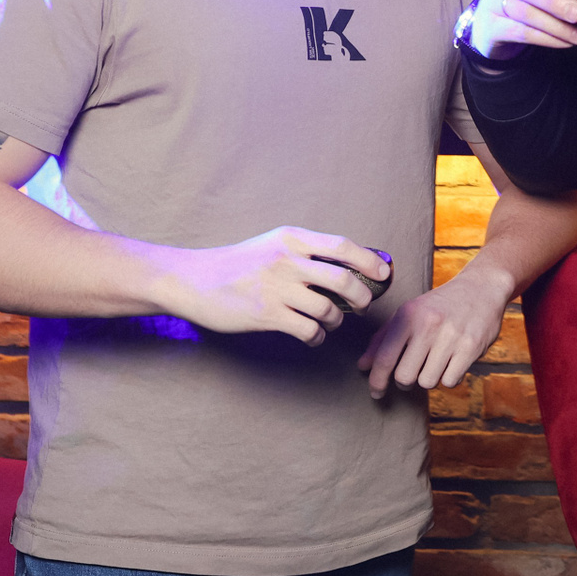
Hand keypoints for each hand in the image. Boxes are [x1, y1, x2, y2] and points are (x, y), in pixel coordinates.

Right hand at [144, 228, 389, 345]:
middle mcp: (287, 260)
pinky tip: (312, 335)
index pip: (342, 246)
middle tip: (363, 305)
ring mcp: (277, 288)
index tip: (383, 273)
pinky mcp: (267, 315)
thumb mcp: (272, 244)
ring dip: (336, 321)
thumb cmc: (237, 264)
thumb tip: (348, 264)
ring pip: (328, 310)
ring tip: (329, 322)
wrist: (193, 280)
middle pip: (343, 280)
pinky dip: (317, 337)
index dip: (369, 261)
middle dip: (362, 296)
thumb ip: (305, 251)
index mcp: (291, 238)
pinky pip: (308, 331)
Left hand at [359, 259, 513, 398]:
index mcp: (408, 315)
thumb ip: (383, 338)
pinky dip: (449, 377)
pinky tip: (451, 362)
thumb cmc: (440, 304)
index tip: (376, 391)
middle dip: (405, 382)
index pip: (385, 357)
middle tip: (410, 374)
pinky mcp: (471, 347)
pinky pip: (451, 381)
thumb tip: (363, 366)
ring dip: (429, 378)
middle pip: (405, 376)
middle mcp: (429, 325)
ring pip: (428, 382)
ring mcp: (451, 337)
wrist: (482, 287)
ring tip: (434, 363)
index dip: (377, 380)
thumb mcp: (409, 312)